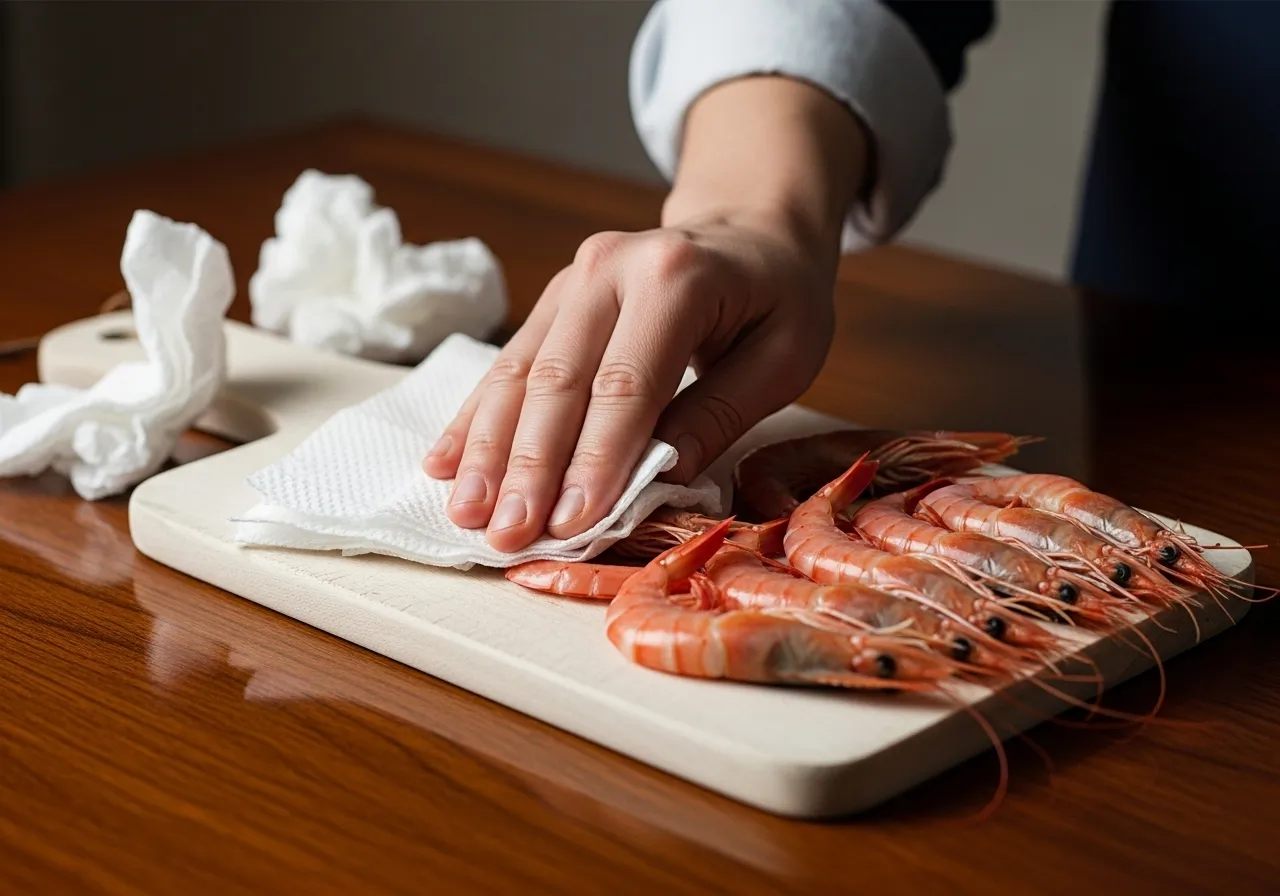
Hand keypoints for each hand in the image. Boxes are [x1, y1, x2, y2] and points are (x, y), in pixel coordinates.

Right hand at [422, 75, 869, 552]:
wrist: (749, 231)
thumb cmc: (778, 299)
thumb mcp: (785, 355)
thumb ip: (720, 411)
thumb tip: (658, 475)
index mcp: (676, 277)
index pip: (627, 383)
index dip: (595, 458)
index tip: (569, 522)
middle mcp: (611, 269)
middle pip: (558, 381)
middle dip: (528, 466)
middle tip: (505, 534)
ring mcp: (575, 280)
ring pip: (520, 373)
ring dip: (489, 449)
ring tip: (466, 512)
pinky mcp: (555, 300)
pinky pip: (508, 363)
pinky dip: (476, 417)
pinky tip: (444, 462)